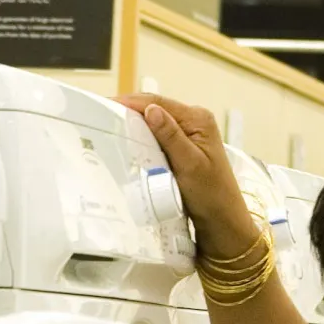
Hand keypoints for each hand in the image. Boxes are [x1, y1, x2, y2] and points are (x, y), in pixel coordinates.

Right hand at [118, 93, 258, 256]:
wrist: (223, 221)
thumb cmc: (211, 195)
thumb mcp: (189, 165)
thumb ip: (171, 136)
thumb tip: (150, 110)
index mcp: (198, 119)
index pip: (158, 103)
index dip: (130, 102)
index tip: (104, 104)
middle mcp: (194, 122)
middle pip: (155, 109)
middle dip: (129, 110)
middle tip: (100, 115)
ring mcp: (188, 135)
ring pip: (154, 123)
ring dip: (134, 123)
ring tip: (108, 126)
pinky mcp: (183, 148)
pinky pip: (158, 137)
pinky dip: (142, 138)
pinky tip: (127, 142)